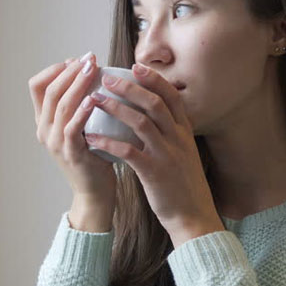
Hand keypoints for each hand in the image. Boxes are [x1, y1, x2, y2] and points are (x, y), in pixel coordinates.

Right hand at [29, 53, 116, 203]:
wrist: (94, 190)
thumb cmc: (94, 155)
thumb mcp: (81, 127)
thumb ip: (79, 105)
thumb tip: (91, 74)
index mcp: (43, 121)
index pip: (37, 86)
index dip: (55, 70)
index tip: (76, 60)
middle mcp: (44, 130)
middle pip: (50, 91)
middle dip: (70, 71)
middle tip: (89, 58)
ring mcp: (54, 142)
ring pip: (61, 105)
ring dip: (78, 84)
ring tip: (93, 69)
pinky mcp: (70, 153)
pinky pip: (72, 128)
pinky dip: (82, 111)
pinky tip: (95, 99)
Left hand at [85, 63, 223, 246]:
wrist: (194, 218)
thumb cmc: (184, 187)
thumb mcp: (184, 156)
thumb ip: (171, 137)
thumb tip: (150, 120)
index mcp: (184, 134)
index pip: (171, 98)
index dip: (154, 80)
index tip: (136, 67)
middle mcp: (178, 140)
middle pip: (155, 103)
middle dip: (130, 87)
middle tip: (107, 78)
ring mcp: (167, 155)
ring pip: (141, 122)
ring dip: (116, 107)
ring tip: (95, 99)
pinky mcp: (154, 173)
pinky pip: (128, 152)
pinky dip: (108, 141)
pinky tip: (91, 136)